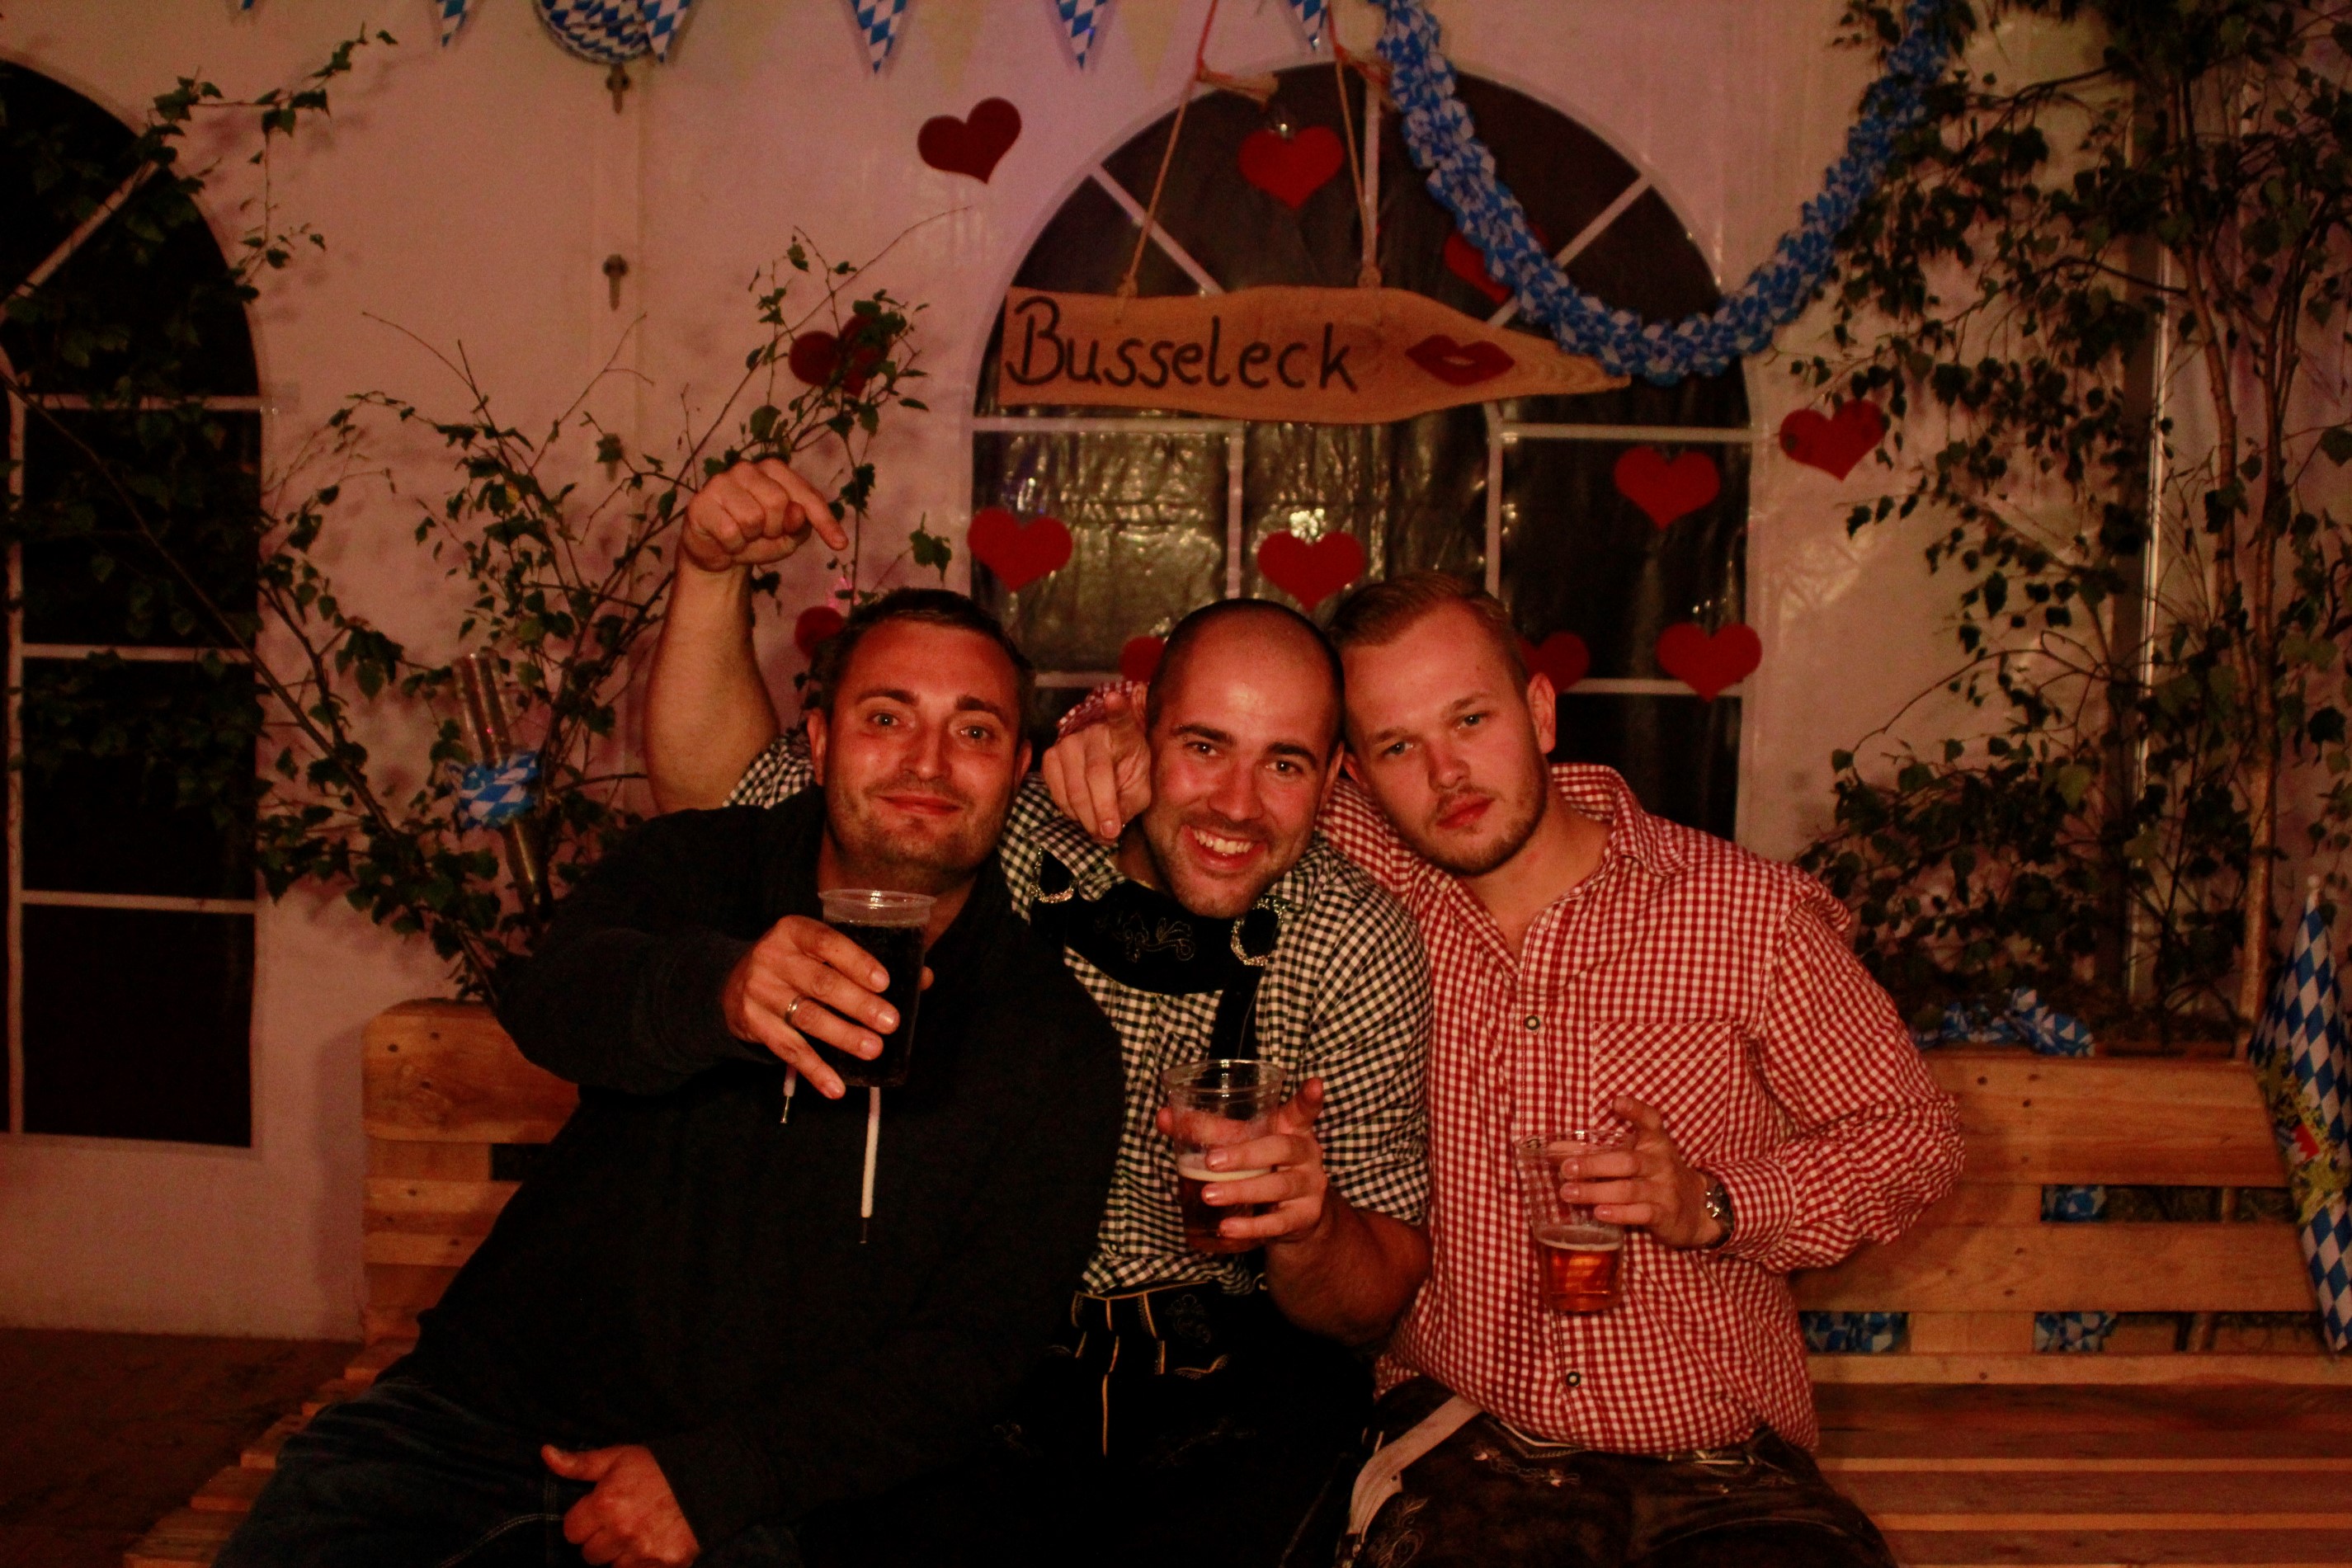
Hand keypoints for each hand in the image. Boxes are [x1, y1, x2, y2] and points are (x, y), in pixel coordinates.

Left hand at [543, 1444, 699, 1567]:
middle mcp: (621, 1532)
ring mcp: (644, 1552)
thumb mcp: (618, 1457)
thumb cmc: (660, 1467)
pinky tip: (654, 1544)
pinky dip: (643, 1564)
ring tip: (640, 1532)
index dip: (584, 1521)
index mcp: (606, 1504)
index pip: (572, 1532)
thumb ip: (579, 1463)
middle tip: (621, 1522)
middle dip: (601, 1540)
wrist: (710, 1477)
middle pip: (589, 1555)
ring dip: (621, 1555)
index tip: (600, 1513)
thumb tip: (545, 1455)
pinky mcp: (665, 1565)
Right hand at [679, 459, 848, 573]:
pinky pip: (729, 532)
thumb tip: (795, 513)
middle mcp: (747, 469)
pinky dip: (732, 546)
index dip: (824, 520)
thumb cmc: (757, 538)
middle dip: (775, 529)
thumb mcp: (787, 536)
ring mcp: (721, 482)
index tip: (840, 544)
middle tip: (762, 534)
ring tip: (742, 537)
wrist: (716, 552)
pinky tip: (725, 541)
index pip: (805, 495)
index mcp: (774, 471)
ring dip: (751, 539)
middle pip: (778, 502)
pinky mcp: (701, 503)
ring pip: (752, 518)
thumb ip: (798, 525)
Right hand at [722, 915, 919, 1098]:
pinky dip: (815, 1071)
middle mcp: (773, 958)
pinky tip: (837, 1087)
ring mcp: (760, 992)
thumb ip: (867, 960)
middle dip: (859, 1005)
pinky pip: (789, 1051)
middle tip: (890, 1023)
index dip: (857, 962)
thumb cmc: (797, 963)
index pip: (828, 942)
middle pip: (821, 984)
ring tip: (873, 1050)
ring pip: (808, 1018)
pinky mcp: (753, 1024)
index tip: (885, 982)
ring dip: (843, 1037)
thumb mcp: (821, 951)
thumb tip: (923, 977)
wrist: (734, 983)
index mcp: (794, 931)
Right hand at [1040, 685, 1152, 843]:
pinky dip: (1070, 811)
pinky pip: (1056, 792)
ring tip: (1099, 830)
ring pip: (1073, 789)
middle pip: (1094, 776)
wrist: (1106, 758)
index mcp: (1124, 733)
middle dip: (1101, 811)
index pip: (1121, 720)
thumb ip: (1131, 803)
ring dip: (1086, 817)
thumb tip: (1110, 827)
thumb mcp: (1141, 786)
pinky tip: (1083, 815)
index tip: (1115, 699)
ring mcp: (1068, 742)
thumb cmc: (1129, 771)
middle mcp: (1093, 733)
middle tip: (1109, 834)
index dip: (1118, 710)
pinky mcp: (1050, 756)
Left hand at [1157, 1078, 1333, 1245]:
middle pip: (1282, 1148)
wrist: (1297, 1216)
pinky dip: (1250, 1226)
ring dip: (1240, 1190)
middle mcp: (1307, 1155)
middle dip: (1245, 1154)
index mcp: (1292, 1129)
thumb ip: (1209, 1130)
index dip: (1309, 1098)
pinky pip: (1277, 1222)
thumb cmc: (1265, 1168)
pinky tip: (1226, 1227)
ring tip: (1208, 1195)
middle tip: (1210, 1161)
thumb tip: (1164, 1116)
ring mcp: (1309, 1187)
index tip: (1315, 1084)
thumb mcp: (1245, 1145)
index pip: (1303, 1110)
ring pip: (1277, 1186)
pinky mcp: (1304, 1217)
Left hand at [1556, 1096, 1725, 1249]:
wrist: (1696, 1209)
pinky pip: (1641, 1213)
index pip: (1650, 1121)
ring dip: (1596, 1191)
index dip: (1635, 1110)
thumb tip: (1552, 1150)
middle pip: (1626, 1161)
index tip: (1617, 1102)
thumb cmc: (1654, 1176)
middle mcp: (1661, 1163)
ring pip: (1628, 1189)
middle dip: (1594, 1164)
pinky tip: (1599, 1213)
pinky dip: (1619, 1213)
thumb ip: (1596, 1152)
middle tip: (1566, 1167)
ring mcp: (1664, 1189)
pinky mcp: (1665, 1214)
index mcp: (1655, 1142)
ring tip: (1569, 1192)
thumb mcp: (1633, 1158)